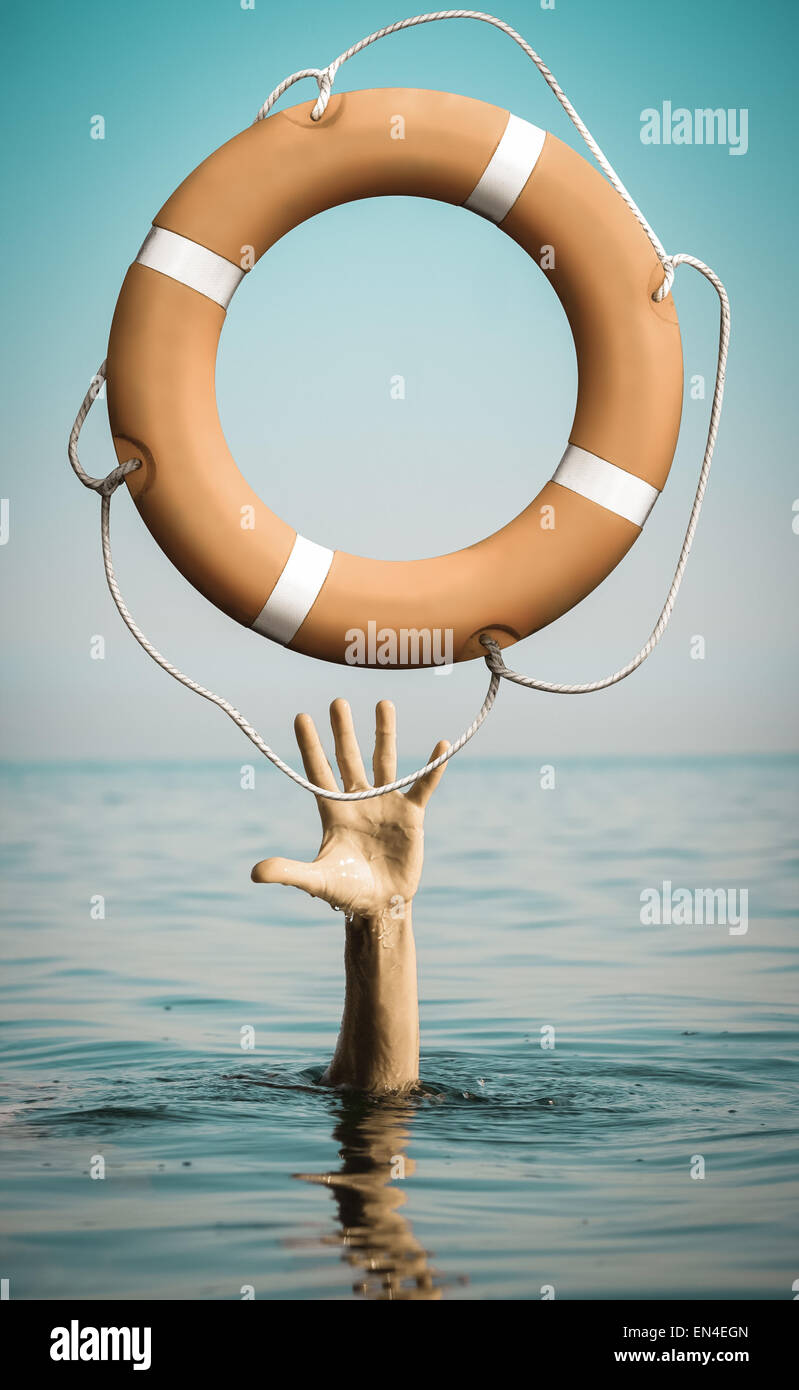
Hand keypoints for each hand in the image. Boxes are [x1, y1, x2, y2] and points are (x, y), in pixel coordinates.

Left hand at [251, 699, 447, 917]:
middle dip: (343, 730)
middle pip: (348, 758)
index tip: (301, 716)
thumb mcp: (316, 880)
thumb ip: (288, 872)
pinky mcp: (411, 815)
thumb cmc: (346, 892)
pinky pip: (423, 785)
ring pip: (384, 761)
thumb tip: (253, 873)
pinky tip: (441, 745)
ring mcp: (385, 804)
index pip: (318, 771)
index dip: (310, 745)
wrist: (381, 905)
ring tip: (383, 703)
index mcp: (333, 811)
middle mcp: (358, 801)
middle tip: (337, 701)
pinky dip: (433, 767)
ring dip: (384, 733)